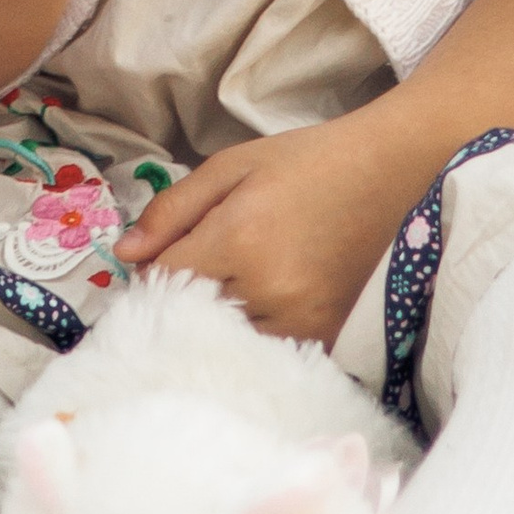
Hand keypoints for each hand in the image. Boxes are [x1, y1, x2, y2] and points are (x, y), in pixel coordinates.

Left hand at [118, 106, 439, 346]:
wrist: (389, 172)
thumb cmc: (306, 163)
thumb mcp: (231, 167)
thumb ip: (172, 210)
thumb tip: (124, 255)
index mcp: (238, 239)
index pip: (166, 281)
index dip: (154, 273)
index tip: (160, 261)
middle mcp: (269, 289)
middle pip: (196, 316)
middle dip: (186, 298)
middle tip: (202, 270)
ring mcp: (302, 320)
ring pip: (231, 339)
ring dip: (222, 321)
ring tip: (238, 283)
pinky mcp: (327, 337)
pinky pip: (271, 350)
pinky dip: (258, 333)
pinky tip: (264, 303)